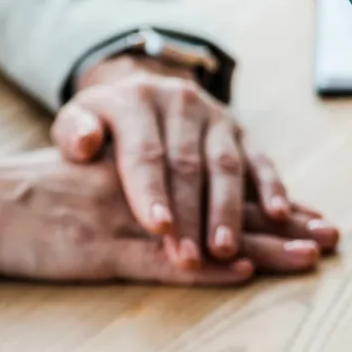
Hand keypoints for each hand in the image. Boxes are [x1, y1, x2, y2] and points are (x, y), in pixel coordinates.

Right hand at [0, 149, 337, 284]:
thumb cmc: (36, 195)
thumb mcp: (96, 180)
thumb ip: (141, 190)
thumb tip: (182, 211)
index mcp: (150, 174)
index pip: (220, 186)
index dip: (267, 202)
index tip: (310, 214)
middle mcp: (148, 192)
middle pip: (225, 207)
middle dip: (282, 223)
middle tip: (329, 234)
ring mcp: (127, 222)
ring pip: (204, 234)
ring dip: (259, 246)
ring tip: (306, 255)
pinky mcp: (99, 251)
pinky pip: (157, 261)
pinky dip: (199, 267)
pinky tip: (235, 270)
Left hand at [53, 53, 302, 269]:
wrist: (141, 93)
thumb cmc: (102, 125)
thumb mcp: (76, 121)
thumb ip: (73, 133)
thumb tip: (85, 143)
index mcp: (136, 99)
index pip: (145, 152)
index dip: (152, 192)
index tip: (159, 229)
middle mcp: (181, 103)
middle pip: (188, 165)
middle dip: (190, 216)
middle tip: (189, 258)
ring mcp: (216, 117)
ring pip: (226, 166)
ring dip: (228, 211)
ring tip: (226, 250)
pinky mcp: (241, 132)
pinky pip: (259, 160)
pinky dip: (271, 188)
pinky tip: (278, 215)